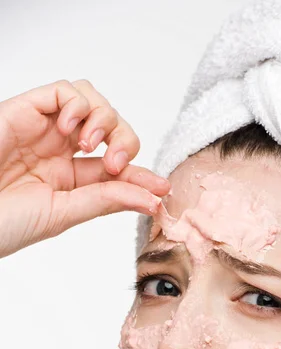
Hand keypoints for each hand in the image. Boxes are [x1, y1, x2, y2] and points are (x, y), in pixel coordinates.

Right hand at [0, 79, 168, 257]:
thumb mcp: (63, 213)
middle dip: (125, 140)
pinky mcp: (26, 109)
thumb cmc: (5, 222)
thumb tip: (152, 199)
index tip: (162, 188)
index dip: (142, 174)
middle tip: (115, 163)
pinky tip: (71, 130)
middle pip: (112, 127)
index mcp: (69, 179)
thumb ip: (106, 200)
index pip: (117, 169)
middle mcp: (60, 151)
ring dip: (104, 120)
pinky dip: (78, 104)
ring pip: (93, 102)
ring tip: (90, 146)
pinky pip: (65, 90)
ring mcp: (45, 129)